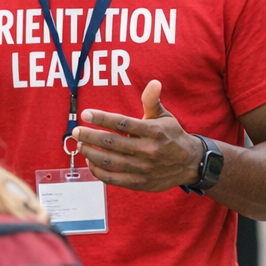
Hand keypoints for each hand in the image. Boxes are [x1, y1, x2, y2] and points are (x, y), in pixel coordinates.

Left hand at [71, 80, 204, 192]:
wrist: (189, 164)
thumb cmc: (172, 136)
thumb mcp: (165, 117)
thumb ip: (152, 101)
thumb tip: (153, 83)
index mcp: (152, 131)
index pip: (122, 123)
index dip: (102, 118)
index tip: (86, 114)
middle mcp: (147, 150)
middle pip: (111, 143)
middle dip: (89, 136)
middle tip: (76, 131)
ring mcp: (142, 169)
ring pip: (109, 161)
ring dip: (90, 153)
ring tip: (80, 145)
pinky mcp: (139, 183)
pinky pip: (113, 178)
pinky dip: (98, 171)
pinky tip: (90, 161)